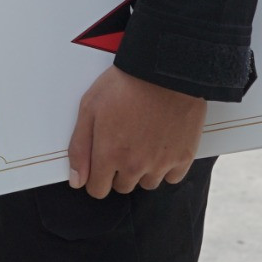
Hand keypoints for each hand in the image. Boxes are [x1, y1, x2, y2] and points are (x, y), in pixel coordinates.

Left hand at [66, 65, 204, 197]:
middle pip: (122, 187)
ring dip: (142, 170)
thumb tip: (78, 181)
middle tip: (122, 143)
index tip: (100, 163)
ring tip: (142, 141)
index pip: (97, 190)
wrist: (164, 72)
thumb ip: (79, 148)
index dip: (95, 177)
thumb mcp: (89, 108)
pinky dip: (166, 166)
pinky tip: (161, 145)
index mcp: (109, 155)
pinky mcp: (183, 158)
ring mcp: (161, 164)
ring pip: (147, 183)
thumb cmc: (124, 85)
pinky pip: (172, 177)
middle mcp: (135, 166)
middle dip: (118, 171)